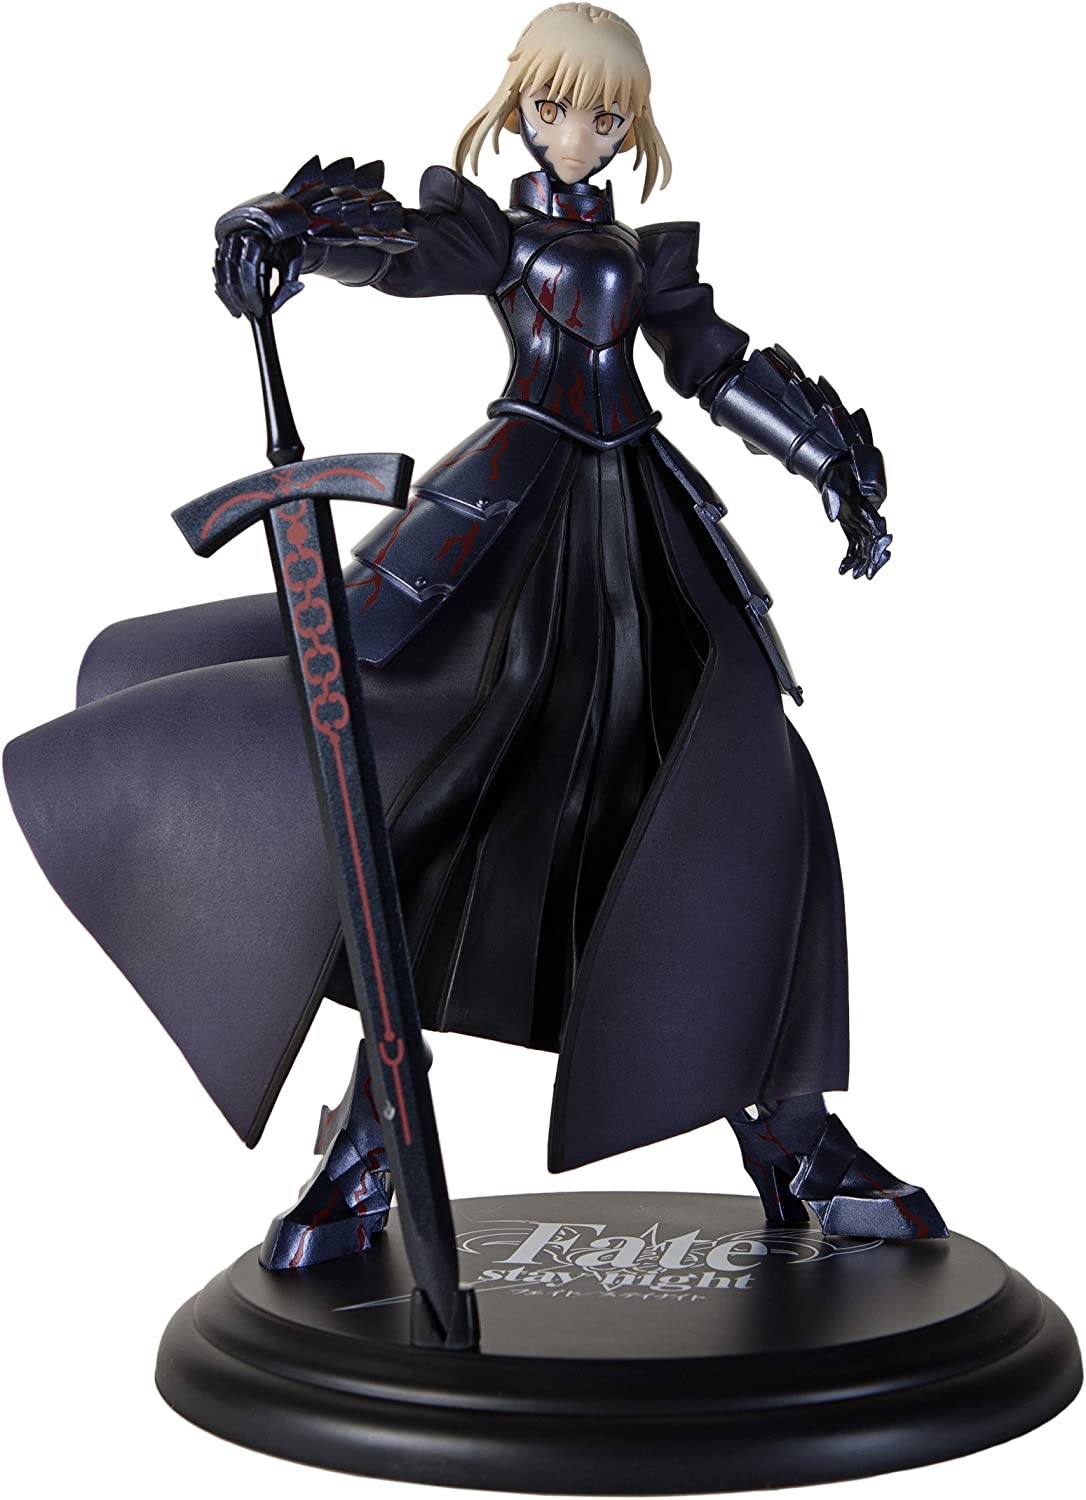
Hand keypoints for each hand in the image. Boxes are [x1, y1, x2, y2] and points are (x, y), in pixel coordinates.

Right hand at [214, 231, 302, 320]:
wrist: (280, 230)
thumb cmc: (288, 246)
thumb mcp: (293, 264)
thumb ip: (286, 286)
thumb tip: (272, 310)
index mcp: (259, 234)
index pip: (248, 264)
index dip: (251, 291)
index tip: (258, 311)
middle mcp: (240, 233)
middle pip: (230, 267)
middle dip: (238, 297)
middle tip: (248, 316)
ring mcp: (229, 239)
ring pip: (220, 268)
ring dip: (227, 295)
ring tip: (238, 313)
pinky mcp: (223, 247)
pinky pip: (218, 268)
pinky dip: (222, 288)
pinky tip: (230, 302)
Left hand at [820, 458, 891, 579]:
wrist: (836, 468)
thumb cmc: (836, 474)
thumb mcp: (833, 484)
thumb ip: (833, 500)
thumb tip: (832, 518)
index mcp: (865, 506)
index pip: (875, 527)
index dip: (877, 542)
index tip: (877, 556)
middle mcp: (865, 516)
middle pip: (872, 540)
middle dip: (871, 559)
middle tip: (866, 575)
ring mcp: (859, 521)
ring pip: (864, 545)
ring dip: (861, 562)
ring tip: (855, 576)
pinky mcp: (851, 525)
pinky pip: (853, 544)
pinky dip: (850, 557)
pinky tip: (843, 569)